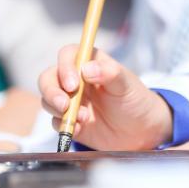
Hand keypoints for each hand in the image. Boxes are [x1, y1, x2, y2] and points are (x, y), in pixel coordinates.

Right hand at [38, 45, 173, 150]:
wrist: (141, 132)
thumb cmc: (135, 100)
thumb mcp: (127, 84)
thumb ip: (110, 73)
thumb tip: (87, 68)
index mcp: (89, 63)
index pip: (68, 55)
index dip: (65, 67)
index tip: (73, 84)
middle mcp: (75, 80)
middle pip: (49, 78)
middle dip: (51, 91)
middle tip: (64, 105)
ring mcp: (70, 101)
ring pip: (48, 99)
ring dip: (58, 109)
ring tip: (83, 118)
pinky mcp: (69, 121)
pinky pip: (56, 122)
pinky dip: (64, 126)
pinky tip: (80, 129)